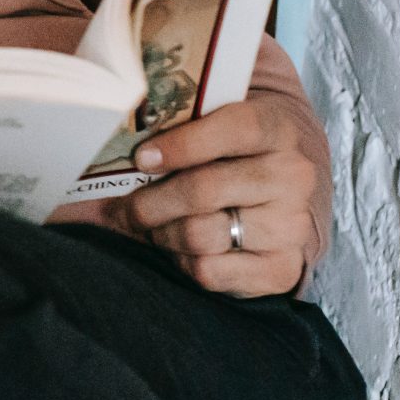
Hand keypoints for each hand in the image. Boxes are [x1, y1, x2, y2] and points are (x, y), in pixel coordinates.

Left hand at [109, 95, 330, 297]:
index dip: (181, 145)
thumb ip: (171, 130)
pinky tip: (180, 248)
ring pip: (200, 234)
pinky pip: (209, 270)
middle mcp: (293, 175)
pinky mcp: (280, 268)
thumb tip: (106, 144)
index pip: (234, 129)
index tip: (142, 158)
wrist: (270, 202)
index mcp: (275, 129)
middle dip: (151, 202)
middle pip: (204, 190)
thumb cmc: (222, 159)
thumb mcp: (206, 131)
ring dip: (163, 233)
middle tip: (125, 207)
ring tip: (152, 227)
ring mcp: (291, 224)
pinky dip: (182, 261)